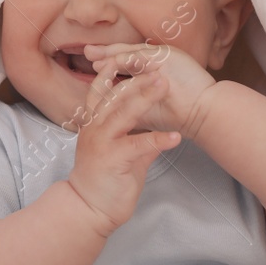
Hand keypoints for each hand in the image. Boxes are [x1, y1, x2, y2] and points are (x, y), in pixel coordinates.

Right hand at [64, 73, 179, 235]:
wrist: (88, 209)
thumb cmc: (104, 182)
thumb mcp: (123, 154)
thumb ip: (138, 138)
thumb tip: (160, 130)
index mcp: (94, 124)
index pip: (100, 92)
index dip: (113, 73)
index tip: (129, 55)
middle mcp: (95, 129)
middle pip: (115, 96)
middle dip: (137, 79)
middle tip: (158, 65)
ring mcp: (102, 142)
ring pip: (124, 113)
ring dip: (146, 98)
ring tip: (165, 85)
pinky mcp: (113, 159)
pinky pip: (139, 144)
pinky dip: (159, 139)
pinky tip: (177, 137)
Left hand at [80, 41, 215, 136]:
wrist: (204, 115)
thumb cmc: (177, 115)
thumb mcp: (146, 107)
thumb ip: (129, 102)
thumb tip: (105, 106)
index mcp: (153, 67)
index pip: (127, 60)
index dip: (108, 60)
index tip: (90, 61)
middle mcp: (159, 58)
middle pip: (127, 51)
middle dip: (106, 52)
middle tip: (87, 51)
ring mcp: (165, 56)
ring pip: (134, 52)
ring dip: (114, 53)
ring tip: (96, 56)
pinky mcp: (171, 59)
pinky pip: (146, 57)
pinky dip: (130, 58)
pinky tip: (115, 60)